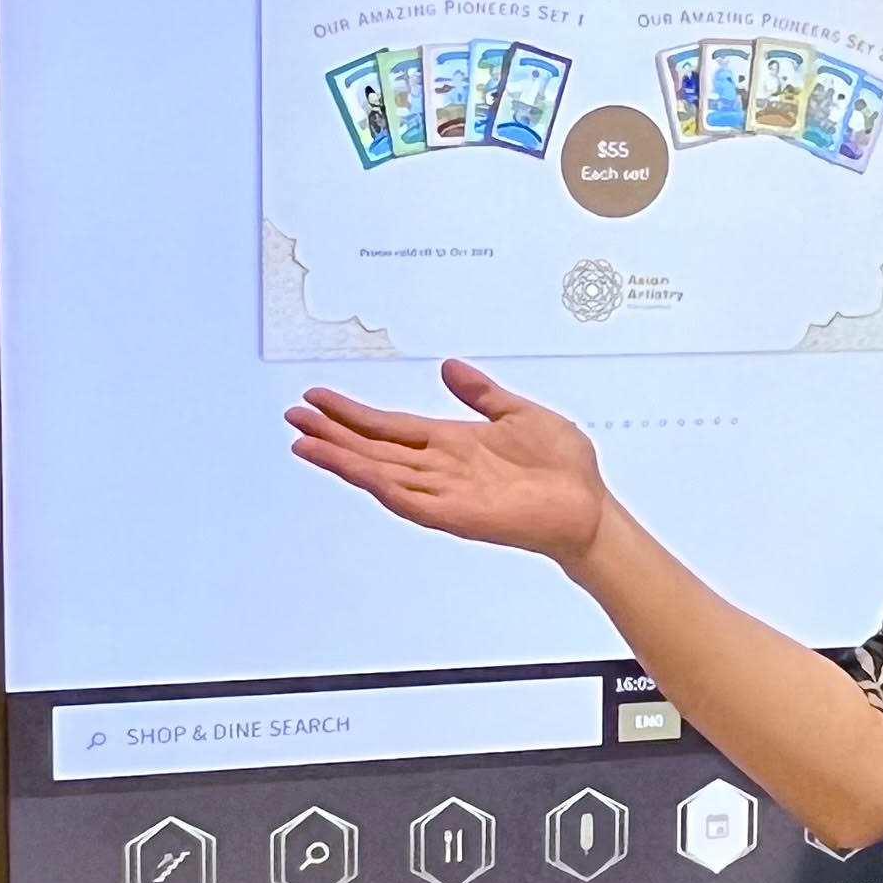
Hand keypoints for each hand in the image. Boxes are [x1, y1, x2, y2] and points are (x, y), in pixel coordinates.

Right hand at [286, 361, 607, 567]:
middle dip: (333, 434)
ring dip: (343, 460)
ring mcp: (445, 493)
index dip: (352, 414)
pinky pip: (411, 501)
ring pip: (381, 474)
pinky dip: (382, 486)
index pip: (389, 427)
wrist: (589, 506)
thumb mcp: (518, 412)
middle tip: (293, 416)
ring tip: (304, 443)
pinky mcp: (457, 515)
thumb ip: (481, 393)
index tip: (317, 399)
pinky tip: (357, 472)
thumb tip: (449, 366)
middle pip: (374, 449)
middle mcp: (440, 468)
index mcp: (450, 443)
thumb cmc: (562, 467)